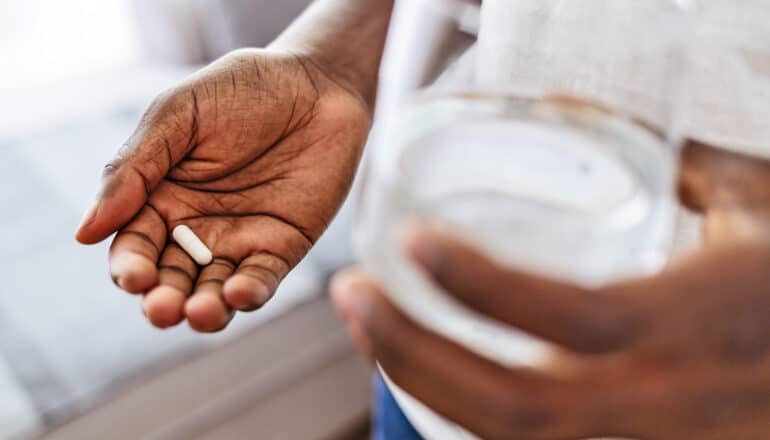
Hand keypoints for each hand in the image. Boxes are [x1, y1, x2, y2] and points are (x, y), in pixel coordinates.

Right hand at [77, 49, 369, 331]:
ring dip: (205, 309)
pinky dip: (250, 292)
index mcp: (160, 198)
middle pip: (171, 279)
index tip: (134, 278)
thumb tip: (85, 233)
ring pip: (214, 290)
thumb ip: (133, 169)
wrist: (316, 84)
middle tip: (163, 308)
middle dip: (164, 299)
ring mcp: (240, 241)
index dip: (131, 268)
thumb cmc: (242, 90)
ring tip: (201, 313)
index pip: (135, 246)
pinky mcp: (282, 246)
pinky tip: (239, 292)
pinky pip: (263, 279)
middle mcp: (196, 228)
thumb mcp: (178, 115)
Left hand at [331, 142, 769, 438]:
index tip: (413, 241)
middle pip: (514, 406)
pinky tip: (432, 374)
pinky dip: (469, 417)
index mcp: (689, 320)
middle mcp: (658, 397)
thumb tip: (587, 113)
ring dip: (427, 387)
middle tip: (353, 296)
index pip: (568, 316)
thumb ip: (682, 160)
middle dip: (415, 353)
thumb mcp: (759, 206)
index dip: (481, 284)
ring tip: (373, 332)